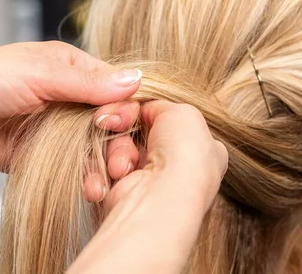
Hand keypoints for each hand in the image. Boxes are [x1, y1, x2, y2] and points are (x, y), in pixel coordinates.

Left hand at [0, 41, 141, 170]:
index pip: (116, 88)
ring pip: (98, 146)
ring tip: (108, 179)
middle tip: (121, 162)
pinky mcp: (48, 155)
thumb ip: (88, 83)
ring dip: (107, 162)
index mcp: (74, 68)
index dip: (125, 107)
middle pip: (112, 121)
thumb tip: (136, 79)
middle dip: (120, 141)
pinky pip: (77, 166)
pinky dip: (87, 177)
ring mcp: (61, 128)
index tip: (117, 123)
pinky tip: (92, 188)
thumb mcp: (39, 73)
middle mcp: (72, 97)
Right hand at [71, 101, 227, 273]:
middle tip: (115, 125)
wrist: (160, 197)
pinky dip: (100, 174)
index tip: (136, 108)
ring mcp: (151, 183)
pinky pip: (102, 172)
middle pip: (137, 133)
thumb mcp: (183, 111)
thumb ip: (162, 104)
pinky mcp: (125, 196)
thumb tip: (145, 108)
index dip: (150, 113)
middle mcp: (179, 167)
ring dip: (114, 152)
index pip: (170, 122)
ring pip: (118, 150)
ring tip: (120, 167)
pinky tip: (109, 180)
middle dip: (122, 129)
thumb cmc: (182, 153)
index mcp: (201, 148)